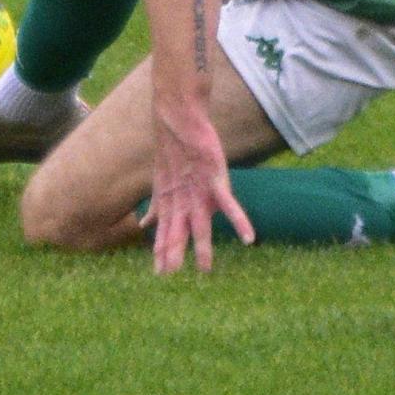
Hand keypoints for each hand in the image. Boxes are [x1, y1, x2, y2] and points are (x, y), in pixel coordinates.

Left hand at [145, 97, 254, 276]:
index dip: (161, 250)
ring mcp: (198, 190)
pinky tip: (249, 237)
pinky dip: (239, 220)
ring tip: (205, 268)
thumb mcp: (162, 183)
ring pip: (200, 224)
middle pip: (177, 231)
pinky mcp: (215, 178)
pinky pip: (229, 203)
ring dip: (202, 246)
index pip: (164, 231)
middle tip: (168, 275)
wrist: (179, 118)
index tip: (159, 273)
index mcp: (171, 202)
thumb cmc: (173, 151)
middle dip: (173, 252)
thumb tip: (144, 225)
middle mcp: (182, 198)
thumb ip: (157, 207)